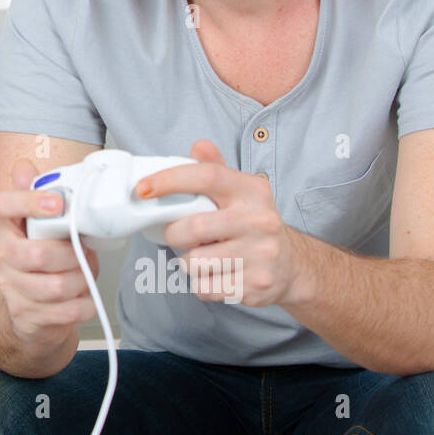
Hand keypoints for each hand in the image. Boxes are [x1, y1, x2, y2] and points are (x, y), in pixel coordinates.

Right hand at [0, 158, 100, 346]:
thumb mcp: (43, 226)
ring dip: (81, 281)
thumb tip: (24, 167)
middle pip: (38, 254)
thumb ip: (38, 195)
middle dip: (73, 256)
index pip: (3, 206)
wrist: (32, 313)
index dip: (30, 202)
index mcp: (7, 228)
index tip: (58, 205)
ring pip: (56, 286)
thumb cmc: (42, 263)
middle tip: (84, 253)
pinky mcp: (26, 317)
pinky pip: (66, 312)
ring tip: (84, 275)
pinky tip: (83, 298)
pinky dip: (84, 304)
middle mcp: (3, 257)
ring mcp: (11, 289)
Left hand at [134, 140, 307, 306]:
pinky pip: (204, 288)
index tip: (142, 189)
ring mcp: (260, 255)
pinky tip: (216, 274)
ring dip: (188, 262)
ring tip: (204, 256)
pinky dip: (200, 284)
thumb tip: (198, 146)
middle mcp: (259, 220)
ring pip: (194, 262)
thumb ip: (216, 169)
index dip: (169, 180)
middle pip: (192, 228)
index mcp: (252, 191)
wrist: (291, 265)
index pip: (206, 176)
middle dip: (174, 234)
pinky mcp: (255, 285)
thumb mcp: (240, 191)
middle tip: (179, 235)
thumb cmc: (253, 223)